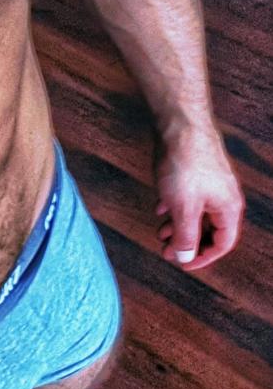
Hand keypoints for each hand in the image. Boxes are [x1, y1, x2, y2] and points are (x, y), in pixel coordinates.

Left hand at [153, 127, 244, 270]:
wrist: (179, 124)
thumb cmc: (185, 164)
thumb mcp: (183, 208)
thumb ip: (186, 236)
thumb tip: (185, 257)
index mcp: (227, 207)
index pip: (222, 243)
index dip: (203, 257)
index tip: (184, 264)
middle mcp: (223, 195)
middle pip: (209, 229)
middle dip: (187, 241)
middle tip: (167, 249)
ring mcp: (209, 182)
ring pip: (196, 212)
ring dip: (178, 225)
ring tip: (161, 230)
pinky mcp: (195, 170)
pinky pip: (187, 196)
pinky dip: (174, 206)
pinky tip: (160, 207)